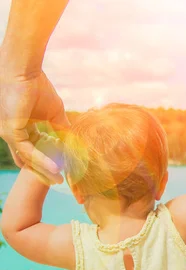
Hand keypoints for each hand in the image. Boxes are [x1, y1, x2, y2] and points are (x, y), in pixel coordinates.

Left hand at [0, 65, 69, 182]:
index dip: (46, 162)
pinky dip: (42, 161)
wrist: (24, 70)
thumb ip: (62, 129)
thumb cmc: (37, 86)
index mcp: (21, 129)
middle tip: (58, 182)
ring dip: (44, 170)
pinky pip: (28, 152)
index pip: (33, 152)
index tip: (60, 172)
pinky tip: (56, 169)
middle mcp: (12, 134)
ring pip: (28, 159)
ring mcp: (10, 134)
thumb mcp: (54, 113)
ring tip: (59, 180)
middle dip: (42, 172)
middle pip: (27, 160)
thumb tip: (75, 144)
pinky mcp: (11, 132)